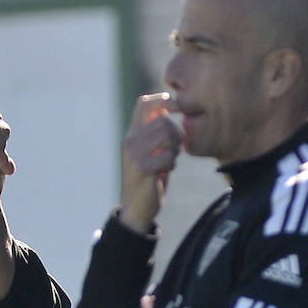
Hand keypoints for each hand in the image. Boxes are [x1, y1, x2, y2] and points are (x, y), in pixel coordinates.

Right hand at [119, 93, 182, 233]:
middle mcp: (131, 139)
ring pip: (166, 136)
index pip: (144, 103)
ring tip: (170, 160)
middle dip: (176, 135)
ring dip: (175, 150)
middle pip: (163, 121)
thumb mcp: (151, 151)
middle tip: (175, 150)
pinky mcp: (142, 168)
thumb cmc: (149, 177)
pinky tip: (165, 171)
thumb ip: (156, 131)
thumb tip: (169, 106)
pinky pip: (167, 156)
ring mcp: (134, 153)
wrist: (137, 208)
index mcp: (132, 132)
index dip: (161, 100)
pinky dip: (171, 164)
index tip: (174, 107)